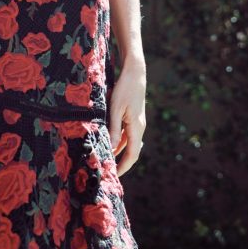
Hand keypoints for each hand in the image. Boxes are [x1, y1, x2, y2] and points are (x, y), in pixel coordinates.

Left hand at [108, 55, 146, 176]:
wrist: (135, 73)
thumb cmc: (124, 89)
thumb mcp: (115, 109)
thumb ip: (113, 130)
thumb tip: (110, 149)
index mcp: (136, 128)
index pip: (132, 155)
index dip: (123, 167)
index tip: (113, 175)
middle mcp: (139, 128)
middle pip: (132, 151)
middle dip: (122, 163)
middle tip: (109, 172)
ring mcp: (137, 123)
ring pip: (129, 143)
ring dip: (120, 153)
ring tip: (108, 160)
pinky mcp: (134, 117)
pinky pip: (127, 135)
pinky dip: (119, 142)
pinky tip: (110, 144)